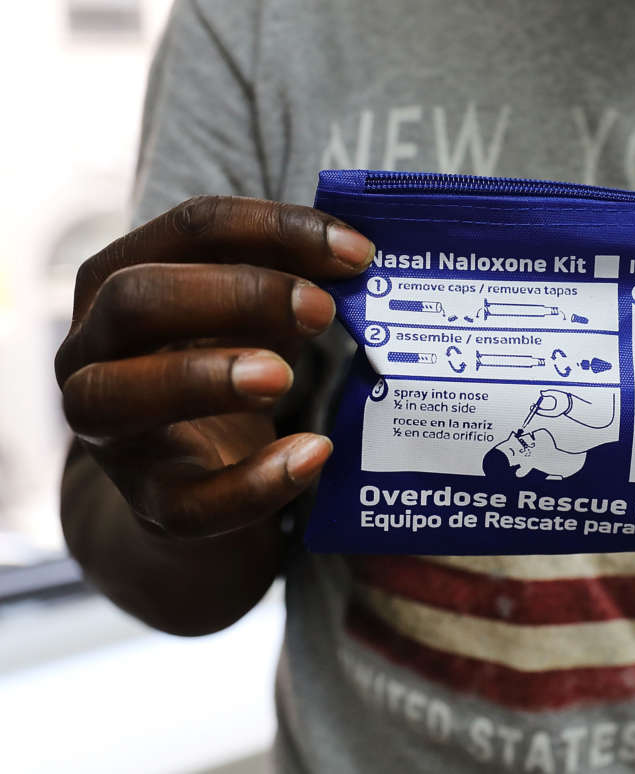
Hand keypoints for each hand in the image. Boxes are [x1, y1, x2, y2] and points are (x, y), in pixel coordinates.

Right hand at [55, 196, 373, 538]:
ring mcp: (110, 433)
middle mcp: (92, 351)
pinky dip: (254, 482)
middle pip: (135, 300)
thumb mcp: (254, 311)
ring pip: (118, 398)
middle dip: (235, 295)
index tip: (358, 251)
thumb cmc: (227, 360)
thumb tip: (358, 255)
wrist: (197, 474)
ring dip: (205, 380)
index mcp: (119, 279)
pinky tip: (313, 454)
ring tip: (285, 378)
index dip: (275, 229)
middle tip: (320, 310)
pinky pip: (189, 504)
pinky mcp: (151, 504)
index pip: (189, 229)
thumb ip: (293, 276)